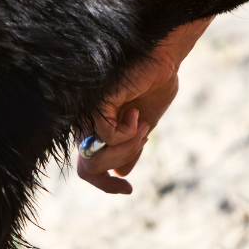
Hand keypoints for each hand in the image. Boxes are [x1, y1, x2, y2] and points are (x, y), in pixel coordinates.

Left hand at [77, 18, 212, 192]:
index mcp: (94, 128)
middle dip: (122, 161)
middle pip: (89, 167)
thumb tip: (120, 173)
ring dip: (127, 148)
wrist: (164, 60)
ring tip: (142, 126)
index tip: (128, 188)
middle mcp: (84, 122)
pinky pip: (106, 136)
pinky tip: (136, 114)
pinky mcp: (95, 102)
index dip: (104, 185)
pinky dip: (127, 133)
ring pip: (95, 155)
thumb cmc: (154, 85)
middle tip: (143, 139)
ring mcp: (86, 112)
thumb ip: (130, 148)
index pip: (85, 168)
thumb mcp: (143, 126)